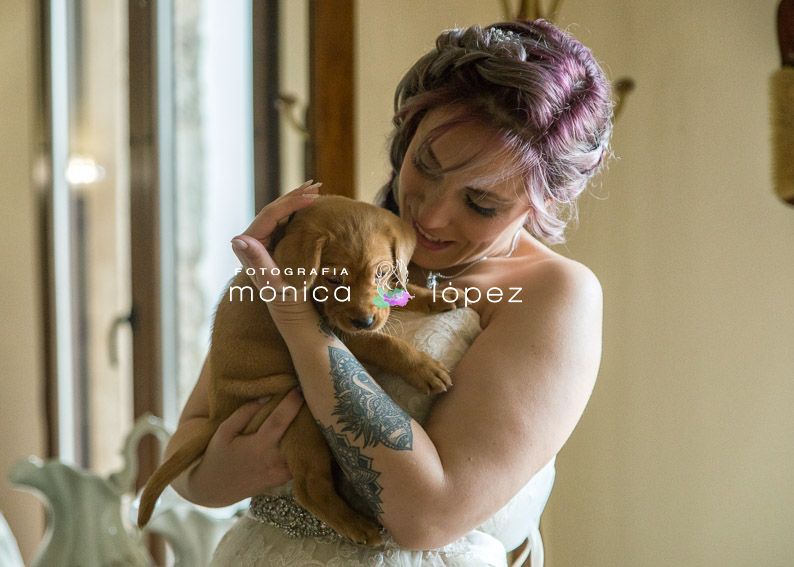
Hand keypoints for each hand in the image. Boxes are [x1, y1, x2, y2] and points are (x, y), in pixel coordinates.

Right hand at [186, 389, 303, 506]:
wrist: (213, 489)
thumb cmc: (218, 456)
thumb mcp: (224, 432)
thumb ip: (244, 414)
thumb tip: (266, 397)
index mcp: (257, 447)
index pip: (279, 421)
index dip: (291, 404)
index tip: (298, 389)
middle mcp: (273, 461)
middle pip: (299, 436)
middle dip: (307, 418)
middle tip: (311, 400)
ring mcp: (280, 474)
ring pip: (303, 451)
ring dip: (309, 434)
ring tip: (310, 416)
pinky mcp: (282, 480)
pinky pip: (299, 462)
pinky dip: (304, 449)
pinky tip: (304, 435)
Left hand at [231, 180, 321, 321]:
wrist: (286, 301)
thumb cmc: (281, 294)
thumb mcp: (270, 279)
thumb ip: (256, 260)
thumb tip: (237, 240)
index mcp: (249, 241)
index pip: (270, 215)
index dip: (291, 204)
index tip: (312, 197)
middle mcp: (252, 234)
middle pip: (274, 208)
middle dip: (295, 195)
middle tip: (316, 185)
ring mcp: (262, 234)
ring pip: (280, 210)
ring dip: (297, 197)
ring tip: (316, 187)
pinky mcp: (272, 236)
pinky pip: (284, 216)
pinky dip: (298, 206)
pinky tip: (312, 200)